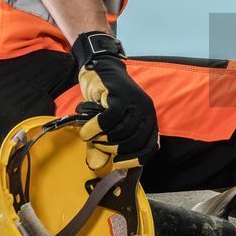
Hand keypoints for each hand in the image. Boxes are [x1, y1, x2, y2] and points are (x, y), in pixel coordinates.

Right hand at [71, 33, 158, 169]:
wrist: (100, 69)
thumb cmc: (104, 101)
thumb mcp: (106, 127)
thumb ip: (103, 145)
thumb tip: (96, 166)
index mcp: (148, 120)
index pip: (149, 147)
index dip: (134, 160)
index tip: (118, 164)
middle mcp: (146, 111)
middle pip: (134, 142)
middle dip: (113, 149)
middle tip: (97, 145)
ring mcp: (135, 102)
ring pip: (121, 131)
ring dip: (102, 139)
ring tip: (91, 136)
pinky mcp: (121, 94)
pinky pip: (109, 119)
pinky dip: (96, 128)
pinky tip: (86, 131)